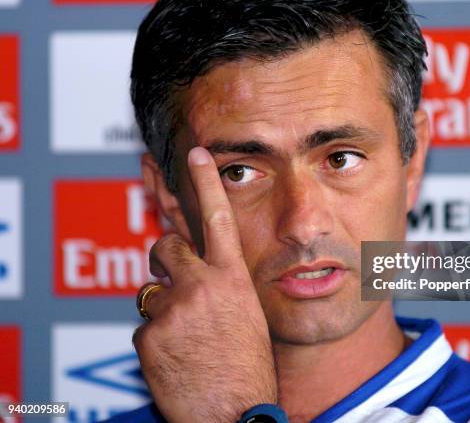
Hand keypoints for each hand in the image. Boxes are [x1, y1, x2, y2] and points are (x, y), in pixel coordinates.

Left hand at [133, 146, 276, 422]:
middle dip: (165, 260)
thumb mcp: (247, 314)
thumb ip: (220, 283)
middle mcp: (202, 285)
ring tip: (185, 338)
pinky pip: (143, 325)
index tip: (195, 153)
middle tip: (176, 285)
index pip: (217, 217)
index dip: (204, 182)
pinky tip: (175, 358)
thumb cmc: (247, 367)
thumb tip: (193, 268)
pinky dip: (154, 339)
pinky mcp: (148, 335)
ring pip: (151, 291)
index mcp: (233, 278)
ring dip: (163, 308)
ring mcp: (173, 308)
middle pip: (165, 247)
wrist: (236, 413)